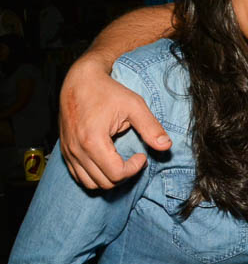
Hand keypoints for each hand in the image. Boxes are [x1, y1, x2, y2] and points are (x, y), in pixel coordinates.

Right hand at [59, 53, 171, 188]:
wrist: (80, 80)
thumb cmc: (107, 91)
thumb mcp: (134, 105)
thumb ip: (151, 127)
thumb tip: (166, 146)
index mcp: (92, 140)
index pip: (116, 173)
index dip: (134, 168)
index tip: (142, 155)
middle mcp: (77, 149)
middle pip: (104, 182)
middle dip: (124, 175)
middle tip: (135, 159)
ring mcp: (68, 151)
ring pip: (90, 183)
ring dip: (109, 178)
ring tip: (122, 162)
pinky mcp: (65, 151)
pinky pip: (78, 176)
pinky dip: (95, 175)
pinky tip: (107, 161)